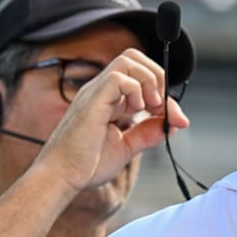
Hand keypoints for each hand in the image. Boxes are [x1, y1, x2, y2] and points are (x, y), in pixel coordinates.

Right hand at [34, 48, 189, 192]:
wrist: (62, 179)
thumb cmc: (86, 165)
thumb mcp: (127, 147)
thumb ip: (148, 133)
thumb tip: (173, 124)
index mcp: (109, 99)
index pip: (140, 76)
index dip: (163, 91)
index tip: (175, 117)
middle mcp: (101, 91)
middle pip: (134, 58)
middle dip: (158, 76)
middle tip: (162, 106)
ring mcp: (95, 93)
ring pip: (128, 60)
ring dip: (150, 80)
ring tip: (152, 106)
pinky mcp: (91, 100)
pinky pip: (118, 77)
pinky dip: (136, 90)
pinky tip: (136, 110)